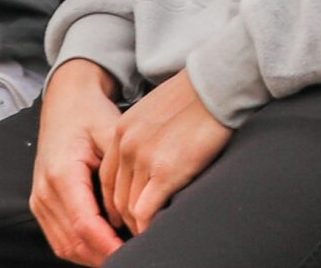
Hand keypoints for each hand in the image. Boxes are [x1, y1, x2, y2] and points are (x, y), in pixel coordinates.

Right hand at [29, 59, 126, 265]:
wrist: (66, 102)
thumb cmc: (90, 114)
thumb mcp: (111, 133)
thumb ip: (120, 174)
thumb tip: (135, 211)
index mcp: (61, 173)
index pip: (85, 225)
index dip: (110, 246)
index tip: (134, 253)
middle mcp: (45, 190)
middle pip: (74, 242)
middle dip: (105, 256)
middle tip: (136, 257)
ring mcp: (39, 199)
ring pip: (65, 247)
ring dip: (94, 257)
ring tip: (123, 255)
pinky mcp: (40, 204)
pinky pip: (59, 239)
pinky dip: (81, 249)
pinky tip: (104, 247)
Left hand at [98, 70, 229, 239]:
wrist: (213, 86)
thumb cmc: (194, 98)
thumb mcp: (155, 111)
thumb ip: (144, 136)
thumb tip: (151, 160)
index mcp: (122, 130)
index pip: (107, 177)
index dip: (114, 201)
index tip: (123, 214)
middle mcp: (126, 145)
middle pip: (116, 196)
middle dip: (125, 218)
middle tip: (138, 231)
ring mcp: (143, 159)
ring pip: (129, 207)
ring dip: (138, 225)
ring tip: (150, 234)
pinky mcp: (165, 171)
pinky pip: (146, 211)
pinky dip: (149, 226)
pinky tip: (158, 230)